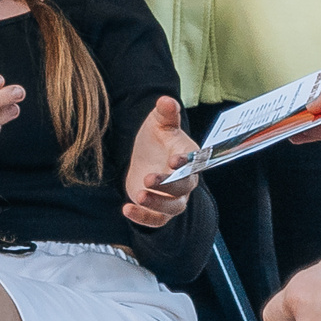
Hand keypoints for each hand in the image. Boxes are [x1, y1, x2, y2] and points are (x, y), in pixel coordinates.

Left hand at [122, 97, 196, 226]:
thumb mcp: (158, 122)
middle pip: (184, 187)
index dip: (186, 162)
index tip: (174, 160)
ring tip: (138, 195)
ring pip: (173, 207)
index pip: (194, 161)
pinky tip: (126, 209)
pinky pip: (156, 220)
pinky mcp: (159, 210)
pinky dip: (143, 218)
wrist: (146, 157)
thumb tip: (166, 100)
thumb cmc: (157, 138)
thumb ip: (165, 112)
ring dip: (157, 203)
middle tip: (147, 178)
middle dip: (167, 185)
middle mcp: (186, 180)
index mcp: (189, 156)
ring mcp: (173, 197)